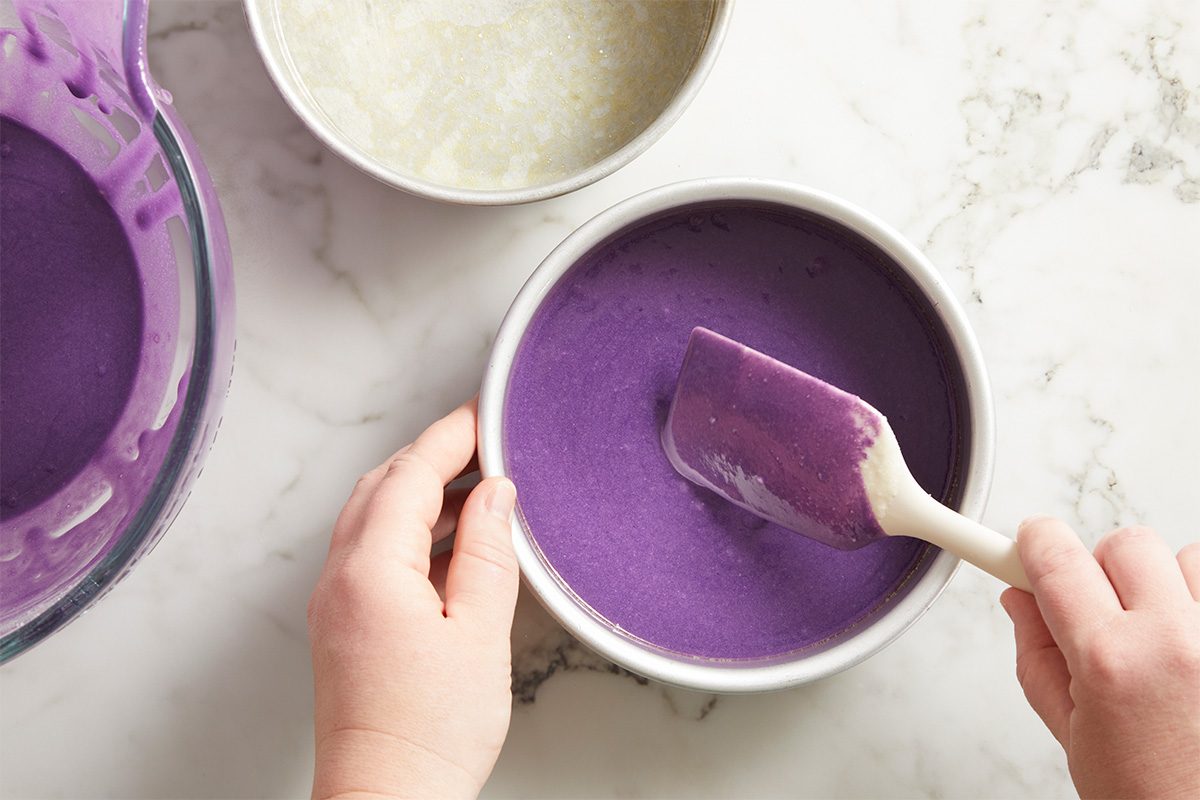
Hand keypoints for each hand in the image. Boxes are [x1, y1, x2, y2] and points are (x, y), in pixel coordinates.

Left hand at [308, 398, 518, 798]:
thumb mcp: (479, 631)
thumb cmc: (429, 733)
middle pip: (383, 487)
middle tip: (483, 445)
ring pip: (373, 517)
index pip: (410, 474)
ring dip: (421, 491)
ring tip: (476, 489)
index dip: (450, 438)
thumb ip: (487, 551)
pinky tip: (450, 542)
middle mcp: (340, 577)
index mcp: (371, 569)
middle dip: (432, 456)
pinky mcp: (342, 624)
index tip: (484, 416)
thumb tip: (494, 495)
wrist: (388, 798)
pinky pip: (371, 551)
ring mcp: (335, 601)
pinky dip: (409, 528)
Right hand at [1001, 517, 1199, 798]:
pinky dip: (1199, 600)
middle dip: (1099, 569)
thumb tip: (1020, 601)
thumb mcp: (1073, 733)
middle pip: (1123, 544)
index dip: (1032, 544)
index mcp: (1111, 661)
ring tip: (1158, 637)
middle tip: (1097, 611)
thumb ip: (1038, 656)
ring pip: (1182, 556)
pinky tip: (1190, 642)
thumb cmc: (1153, 798)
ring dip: (1162, 584)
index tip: (1024, 544)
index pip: (1056, 560)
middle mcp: (1174, 640)